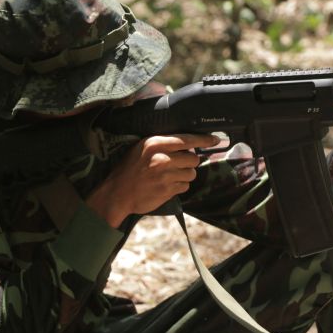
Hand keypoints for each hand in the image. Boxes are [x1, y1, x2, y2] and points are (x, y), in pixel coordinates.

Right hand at [86, 133, 218, 227]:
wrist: (117, 193)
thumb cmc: (130, 169)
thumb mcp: (142, 149)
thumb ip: (163, 144)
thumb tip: (188, 145)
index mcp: (155, 143)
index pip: (186, 139)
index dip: (203, 140)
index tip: (215, 140)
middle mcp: (162, 158)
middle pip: (193, 158)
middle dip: (189, 163)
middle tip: (178, 166)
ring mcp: (165, 175)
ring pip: (191, 173)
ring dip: (184, 176)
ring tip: (170, 177)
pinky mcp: (168, 190)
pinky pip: (185, 186)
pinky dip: (179, 187)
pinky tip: (167, 186)